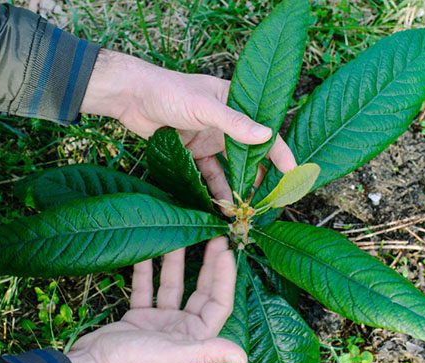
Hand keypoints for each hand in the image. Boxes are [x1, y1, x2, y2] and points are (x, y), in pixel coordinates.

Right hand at [67, 237, 246, 362]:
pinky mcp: (139, 316)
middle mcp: (181, 329)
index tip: (225, 251)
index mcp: (195, 338)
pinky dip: (147, 271)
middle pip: (201, 291)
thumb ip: (206, 353)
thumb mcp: (172, 354)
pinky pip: (147, 288)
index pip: (218, 303)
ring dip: (176, 263)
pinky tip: (147, 251)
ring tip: (181, 237)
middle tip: (215, 238)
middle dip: (208, 266)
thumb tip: (242, 358)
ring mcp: (160, 322)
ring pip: (173, 286)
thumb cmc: (131, 362)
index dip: (225, 278)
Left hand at [80, 50, 295, 201]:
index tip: (292, 173)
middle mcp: (226, 123)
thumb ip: (234, 123)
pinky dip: (214, 189)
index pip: (264, 130)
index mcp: (235, 104)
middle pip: (249, 154)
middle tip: (267, 199)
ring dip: (236, 187)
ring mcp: (209, 139)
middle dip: (259, 176)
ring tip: (241, 209)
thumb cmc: (169, 92)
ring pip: (230, 168)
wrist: (132, 97)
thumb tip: (266, 135)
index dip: (279, 152)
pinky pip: (208, 174)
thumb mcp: (204, 106)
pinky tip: (219, 204)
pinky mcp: (193, 153)